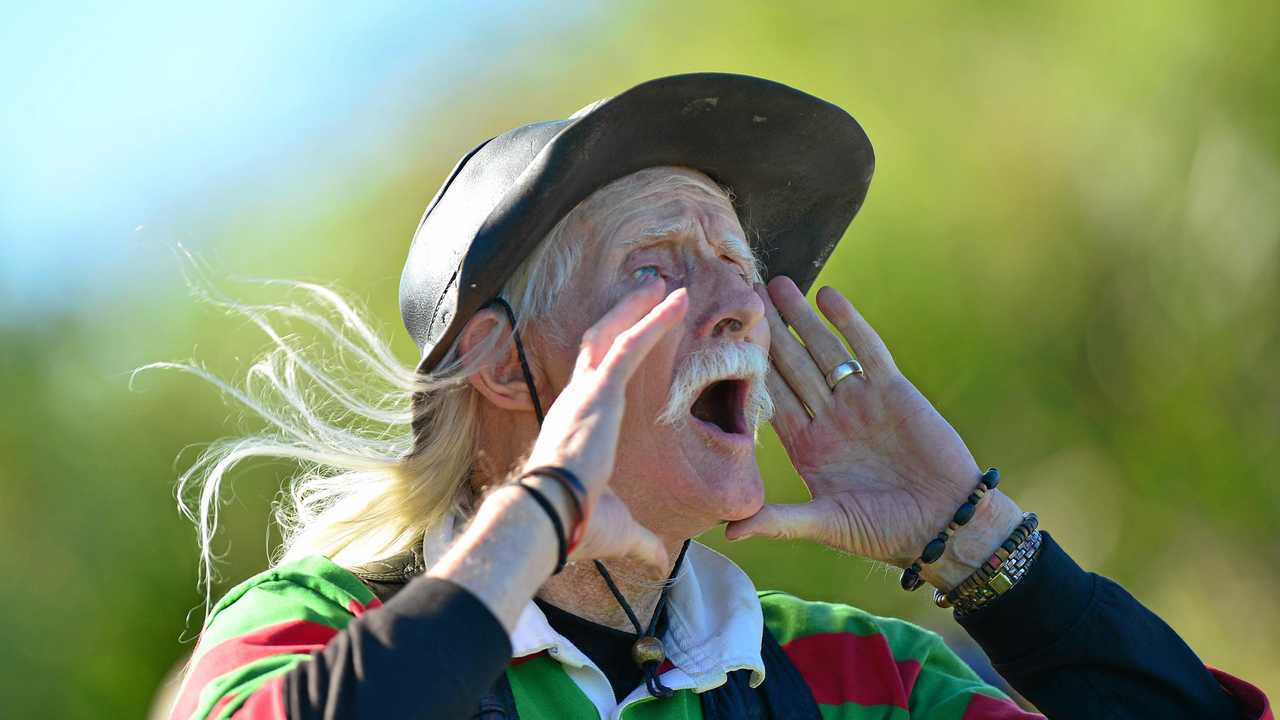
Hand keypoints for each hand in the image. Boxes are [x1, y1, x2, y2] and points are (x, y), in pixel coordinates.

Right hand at [522, 279, 687, 572]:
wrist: (554, 519)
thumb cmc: (579, 528)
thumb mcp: (621, 531)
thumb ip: (643, 541)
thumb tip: (658, 561)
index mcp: (576, 429)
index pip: (594, 381)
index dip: (612, 356)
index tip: (630, 339)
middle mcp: (576, 402)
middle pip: (599, 344)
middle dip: (623, 317)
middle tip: (647, 295)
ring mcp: (586, 393)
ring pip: (613, 335)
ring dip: (638, 309)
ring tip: (664, 288)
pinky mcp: (601, 391)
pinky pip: (630, 345)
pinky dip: (652, 321)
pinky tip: (674, 302)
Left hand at [725, 277, 1021, 588]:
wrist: (945, 523)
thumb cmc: (884, 532)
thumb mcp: (825, 524)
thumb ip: (778, 520)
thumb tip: (727, 530)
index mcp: (807, 446)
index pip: (771, 400)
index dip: (748, 371)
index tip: (721, 342)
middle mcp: (829, 418)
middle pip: (791, 366)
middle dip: (769, 333)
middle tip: (742, 296)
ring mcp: (859, 401)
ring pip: (823, 350)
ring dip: (802, 318)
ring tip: (777, 284)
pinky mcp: (892, 390)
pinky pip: (866, 349)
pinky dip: (849, 322)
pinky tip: (829, 296)